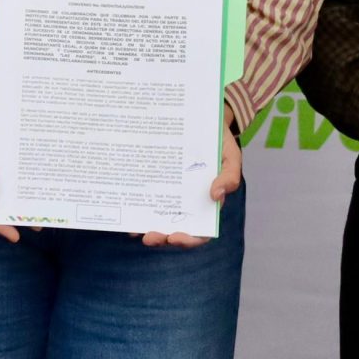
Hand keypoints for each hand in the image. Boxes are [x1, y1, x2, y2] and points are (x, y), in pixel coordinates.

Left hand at [141, 126, 241, 248]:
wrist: (200, 119)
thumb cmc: (218, 140)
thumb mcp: (230, 155)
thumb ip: (229, 176)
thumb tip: (216, 196)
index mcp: (206, 203)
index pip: (200, 231)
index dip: (188, 239)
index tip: (174, 237)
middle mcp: (186, 203)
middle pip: (175, 230)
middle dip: (162, 238)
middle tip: (149, 237)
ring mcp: (170, 193)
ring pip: (158, 218)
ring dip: (147, 228)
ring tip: (136, 231)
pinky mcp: (156, 181)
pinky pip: (146, 198)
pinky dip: (137, 208)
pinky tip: (127, 211)